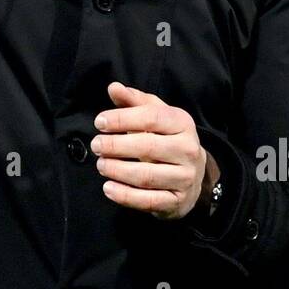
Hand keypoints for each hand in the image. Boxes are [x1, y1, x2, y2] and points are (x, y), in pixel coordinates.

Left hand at [91, 81, 219, 220]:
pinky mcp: (177, 201)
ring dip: (118, 171)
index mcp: (182, 123)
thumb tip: (113, 87)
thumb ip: (133, 101)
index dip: (122, 118)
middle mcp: (188, 149)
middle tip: (96, 145)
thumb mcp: (154, 115)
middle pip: (148, 147)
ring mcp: (185, 177)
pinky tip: (108, 188)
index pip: (151, 117)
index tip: (99, 122)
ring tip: (101, 165)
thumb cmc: (166, 138)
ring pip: (147, 176)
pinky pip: (148, 200)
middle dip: (116, 146)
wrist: (192, 175)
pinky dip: (125, 196)